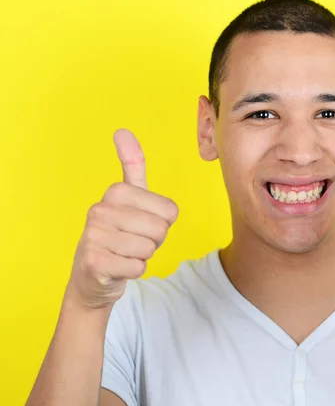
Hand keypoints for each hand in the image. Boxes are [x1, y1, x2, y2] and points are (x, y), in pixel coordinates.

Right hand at [67, 129, 178, 309]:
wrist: (92, 275)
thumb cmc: (119, 233)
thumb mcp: (129, 197)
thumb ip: (132, 165)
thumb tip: (122, 130)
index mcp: (116, 191)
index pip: (170, 211)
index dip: (162, 223)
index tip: (141, 224)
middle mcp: (100, 210)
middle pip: (161, 229)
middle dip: (154, 241)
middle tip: (133, 241)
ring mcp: (94, 237)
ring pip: (149, 249)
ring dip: (142, 256)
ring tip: (124, 252)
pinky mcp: (94, 263)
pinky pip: (138, 267)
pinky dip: (133, 270)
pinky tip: (118, 266)